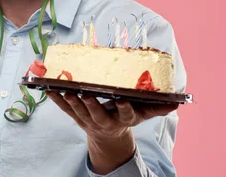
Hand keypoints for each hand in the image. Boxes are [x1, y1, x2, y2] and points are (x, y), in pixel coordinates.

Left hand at [46, 92, 178, 138]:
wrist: (108, 136)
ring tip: (64, 90)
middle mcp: (105, 121)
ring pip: (78, 112)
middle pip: (97, 114)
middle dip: (91, 104)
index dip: (124, 107)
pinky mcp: (76, 117)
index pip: (126, 114)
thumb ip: (156, 107)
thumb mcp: (143, 114)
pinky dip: (56, 99)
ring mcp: (88, 120)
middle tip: (85, 93)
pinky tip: (48, 89)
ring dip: (71, 101)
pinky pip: (65, 109)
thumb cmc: (126, 118)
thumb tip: (177, 101)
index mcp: (123, 119)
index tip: (122, 99)